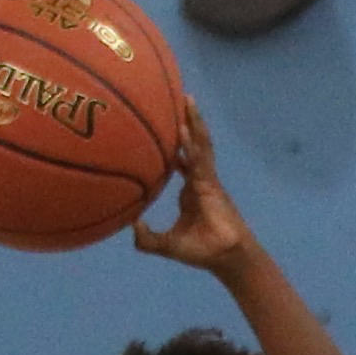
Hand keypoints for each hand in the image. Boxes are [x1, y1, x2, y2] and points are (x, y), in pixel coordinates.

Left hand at [134, 100, 252, 278]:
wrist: (225, 257)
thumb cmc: (200, 252)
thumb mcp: (166, 244)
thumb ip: (147, 238)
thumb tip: (130, 225)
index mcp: (190, 190)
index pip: (180, 161)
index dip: (174, 144)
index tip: (163, 125)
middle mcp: (199, 179)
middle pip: (192, 144)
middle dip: (186, 122)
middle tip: (176, 98)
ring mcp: (207, 178)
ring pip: (200, 143)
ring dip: (193, 121)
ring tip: (187, 98)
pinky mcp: (212, 182)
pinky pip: (201, 156)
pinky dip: (194, 140)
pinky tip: (186, 125)